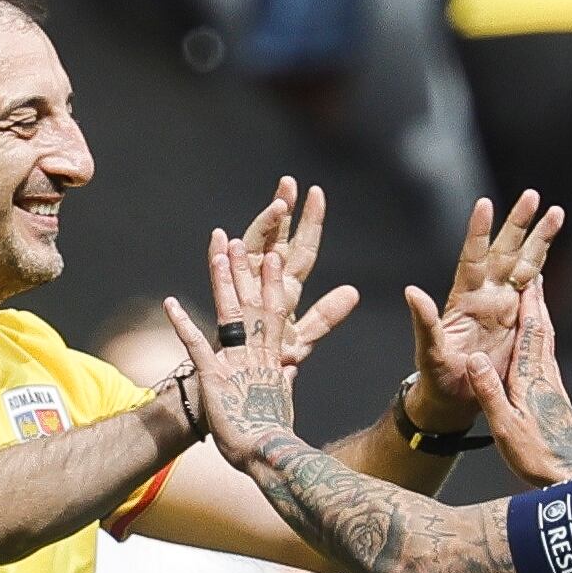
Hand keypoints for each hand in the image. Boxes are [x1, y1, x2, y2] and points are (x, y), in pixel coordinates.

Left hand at [164, 239, 297, 466]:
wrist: (270, 454)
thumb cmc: (274, 438)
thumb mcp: (282, 404)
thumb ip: (284, 383)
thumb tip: (289, 372)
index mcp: (273, 360)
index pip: (273, 314)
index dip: (270, 284)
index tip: (270, 258)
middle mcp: (257, 354)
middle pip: (253, 303)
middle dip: (245, 271)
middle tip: (239, 241)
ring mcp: (236, 362)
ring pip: (231, 313)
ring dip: (223, 282)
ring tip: (218, 252)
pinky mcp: (215, 376)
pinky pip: (195, 344)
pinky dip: (182, 322)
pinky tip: (170, 303)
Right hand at [223, 177, 358, 374]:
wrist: (239, 387)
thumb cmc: (268, 362)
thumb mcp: (301, 340)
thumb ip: (324, 317)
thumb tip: (353, 292)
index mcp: (284, 288)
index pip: (302, 249)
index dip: (311, 223)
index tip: (317, 193)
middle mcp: (262, 282)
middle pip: (274, 240)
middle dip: (281, 212)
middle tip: (289, 184)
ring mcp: (240, 291)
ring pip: (250, 252)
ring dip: (260, 230)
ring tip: (276, 207)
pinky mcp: (222, 307)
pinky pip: (219, 280)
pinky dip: (218, 259)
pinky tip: (220, 239)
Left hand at [405, 191, 565, 429]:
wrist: (454, 398)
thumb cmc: (437, 376)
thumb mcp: (428, 350)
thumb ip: (424, 322)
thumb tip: (411, 292)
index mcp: (465, 299)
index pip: (472, 258)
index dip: (478, 232)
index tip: (485, 204)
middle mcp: (485, 295)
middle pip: (505, 252)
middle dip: (519, 224)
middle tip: (532, 195)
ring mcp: (502, 305)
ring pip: (524, 264)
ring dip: (539, 239)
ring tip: (556, 211)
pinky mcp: (516, 318)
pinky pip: (532, 288)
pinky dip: (541, 267)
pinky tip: (548, 246)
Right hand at [466, 279, 571, 486]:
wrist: (567, 475)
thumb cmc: (535, 454)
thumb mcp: (504, 426)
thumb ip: (489, 391)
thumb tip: (476, 359)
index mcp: (530, 379)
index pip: (529, 333)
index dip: (528, 304)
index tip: (525, 276)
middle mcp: (544, 376)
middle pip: (542, 330)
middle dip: (537, 301)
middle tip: (535, 274)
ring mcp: (552, 385)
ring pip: (546, 342)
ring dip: (541, 317)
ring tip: (536, 298)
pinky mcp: (555, 395)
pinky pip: (546, 357)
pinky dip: (541, 339)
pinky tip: (538, 341)